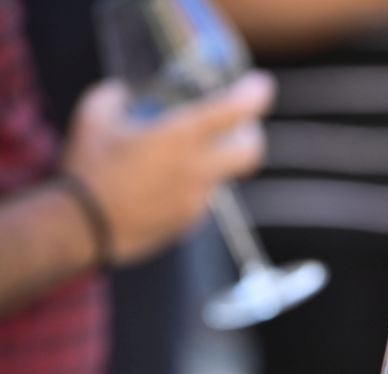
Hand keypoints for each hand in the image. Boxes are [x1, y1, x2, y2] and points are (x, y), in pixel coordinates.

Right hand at [60, 72, 274, 264]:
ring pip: (223, 175)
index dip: (255, 94)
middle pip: (252, 152)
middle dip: (252, 135)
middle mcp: (198, 170)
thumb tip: (126, 93)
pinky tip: (162, 183)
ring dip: (212, 161)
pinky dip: (191, 185)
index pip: (235, 111)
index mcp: (180, 137)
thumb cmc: (87, 169)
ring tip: (178, 155)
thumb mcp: (93, 117)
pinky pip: (201, 198)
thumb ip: (116, 96)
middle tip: (239, 126)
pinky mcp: (190, 222)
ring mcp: (198, 200)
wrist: (82, 229)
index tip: (261, 85)